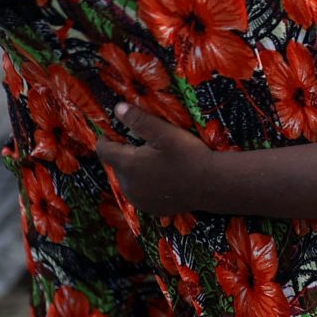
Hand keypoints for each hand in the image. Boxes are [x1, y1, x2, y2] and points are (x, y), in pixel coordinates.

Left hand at [96, 103, 214, 214]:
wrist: (213, 185)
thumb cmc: (190, 156)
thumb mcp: (166, 133)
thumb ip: (139, 120)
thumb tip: (117, 108)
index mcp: (128, 165)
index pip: (103, 149)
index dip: (107, 139)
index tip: (117, 132)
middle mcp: (127, 186)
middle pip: (116, 165)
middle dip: (126, 155)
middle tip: (147, 147)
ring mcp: (138, 200)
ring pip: (128, 180)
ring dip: (135, 171)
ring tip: (156, 164)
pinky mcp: (149, 208)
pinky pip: (140, 193)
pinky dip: (146, 185)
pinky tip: (163, 179)